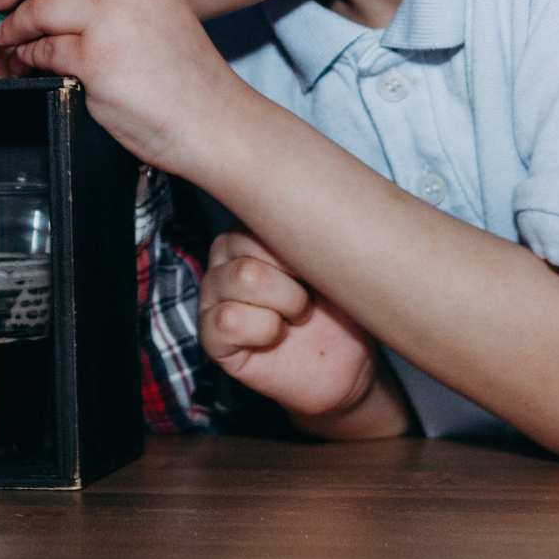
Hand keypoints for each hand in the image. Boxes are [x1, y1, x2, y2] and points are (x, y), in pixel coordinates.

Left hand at [0, 0, 232, 173]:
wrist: (214, 122)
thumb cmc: (182, 79)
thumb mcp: (152, 13)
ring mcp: (114, 19)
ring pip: (39, 6)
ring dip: (14, 25)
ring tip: (8, 40)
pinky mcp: (98, 58)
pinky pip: (43, 49)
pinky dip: (28, 57)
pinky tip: (30, 66)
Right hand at [199, 230, 391, 425]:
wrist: (348, 365)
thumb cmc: (342, 309)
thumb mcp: (338, 260)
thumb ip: (314, 228)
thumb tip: (305, 193)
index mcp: (251, 229)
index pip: (261, 211)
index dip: (300, 245)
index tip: (319, 268)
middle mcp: (225, 256)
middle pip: (250, 244)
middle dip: (296, 277)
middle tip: (309, 298)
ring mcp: (213, 295)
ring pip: (244, 278)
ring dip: (287, 304)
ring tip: (296, 318)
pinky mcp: (210, 336)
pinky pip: (230, 321)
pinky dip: (265, 331)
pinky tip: (276, 337)